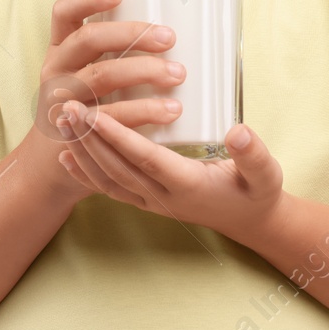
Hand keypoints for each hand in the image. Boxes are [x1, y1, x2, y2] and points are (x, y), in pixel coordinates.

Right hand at [25, 0, 186, 204]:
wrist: (50, 166)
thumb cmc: (82, 110)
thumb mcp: (82, 75)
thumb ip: (108, 54)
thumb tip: (165, 33)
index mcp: (58, 50)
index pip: (64, 13)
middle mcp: (55, 70)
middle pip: (88, 40)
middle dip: (131, 34)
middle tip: (168, 37)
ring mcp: (62, 100)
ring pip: (101, 75)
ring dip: (143, 71)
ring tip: (178, 74)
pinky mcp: (76, 131)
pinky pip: (110, 117)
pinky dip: (143, 112)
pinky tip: (171, 111)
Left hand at [58, 103, 284, 242]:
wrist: (251, 222)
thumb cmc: (257, 191)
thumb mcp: (266, 173)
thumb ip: (253, 153)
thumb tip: (238, 131)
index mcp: (188, 185)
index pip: (145, 158)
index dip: (118, 137)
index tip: (94, 114)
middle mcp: (163, 197)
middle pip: (117, 167)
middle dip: (89, 138)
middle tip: (66, 107)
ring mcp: (151, 201)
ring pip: (108, 178)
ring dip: (82, 151)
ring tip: (62, 121)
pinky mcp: (146, 201)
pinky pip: (109, 189)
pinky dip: (85, 173)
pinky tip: (65, 155)